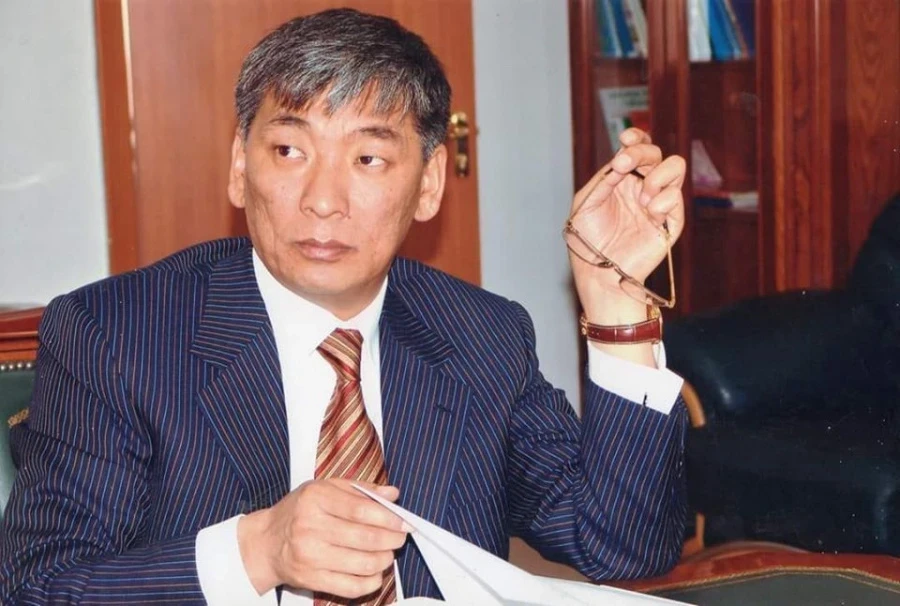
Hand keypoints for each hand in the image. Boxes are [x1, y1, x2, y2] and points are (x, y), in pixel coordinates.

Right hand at [237, 479, 408, 596]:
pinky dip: (372, 581)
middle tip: (399, 538)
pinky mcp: (311, 579)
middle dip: (391, 539)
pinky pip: (351, 586)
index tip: (404, 522)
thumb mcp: (326, 489)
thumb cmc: (300, 511)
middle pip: (366, 538)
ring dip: (384, 560)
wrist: (267, 542)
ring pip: (363, 563)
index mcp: (316, 498)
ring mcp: (310, 555)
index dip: (388, 517)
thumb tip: (392, 494)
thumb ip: (361, 490)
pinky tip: (375, 572)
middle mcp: (310, 526)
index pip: (361, 510)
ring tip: (387, 553)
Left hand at [568, 128, 684, 323]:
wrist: (598, 272)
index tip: (625, 138)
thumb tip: (622, 162)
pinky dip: (663, 200)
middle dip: (641, 152)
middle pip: (656, 153)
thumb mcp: (586, 202)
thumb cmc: (588, 240)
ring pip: (675, 167)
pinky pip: (676, 198)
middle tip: (623, 165)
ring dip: (657, 175)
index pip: (637, 148)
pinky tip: (650, 213)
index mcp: (622, 180)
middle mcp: (642, 187)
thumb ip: (604, 179)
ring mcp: (658, 202)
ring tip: (642, 196)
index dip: (636, 137)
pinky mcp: (670, 221)